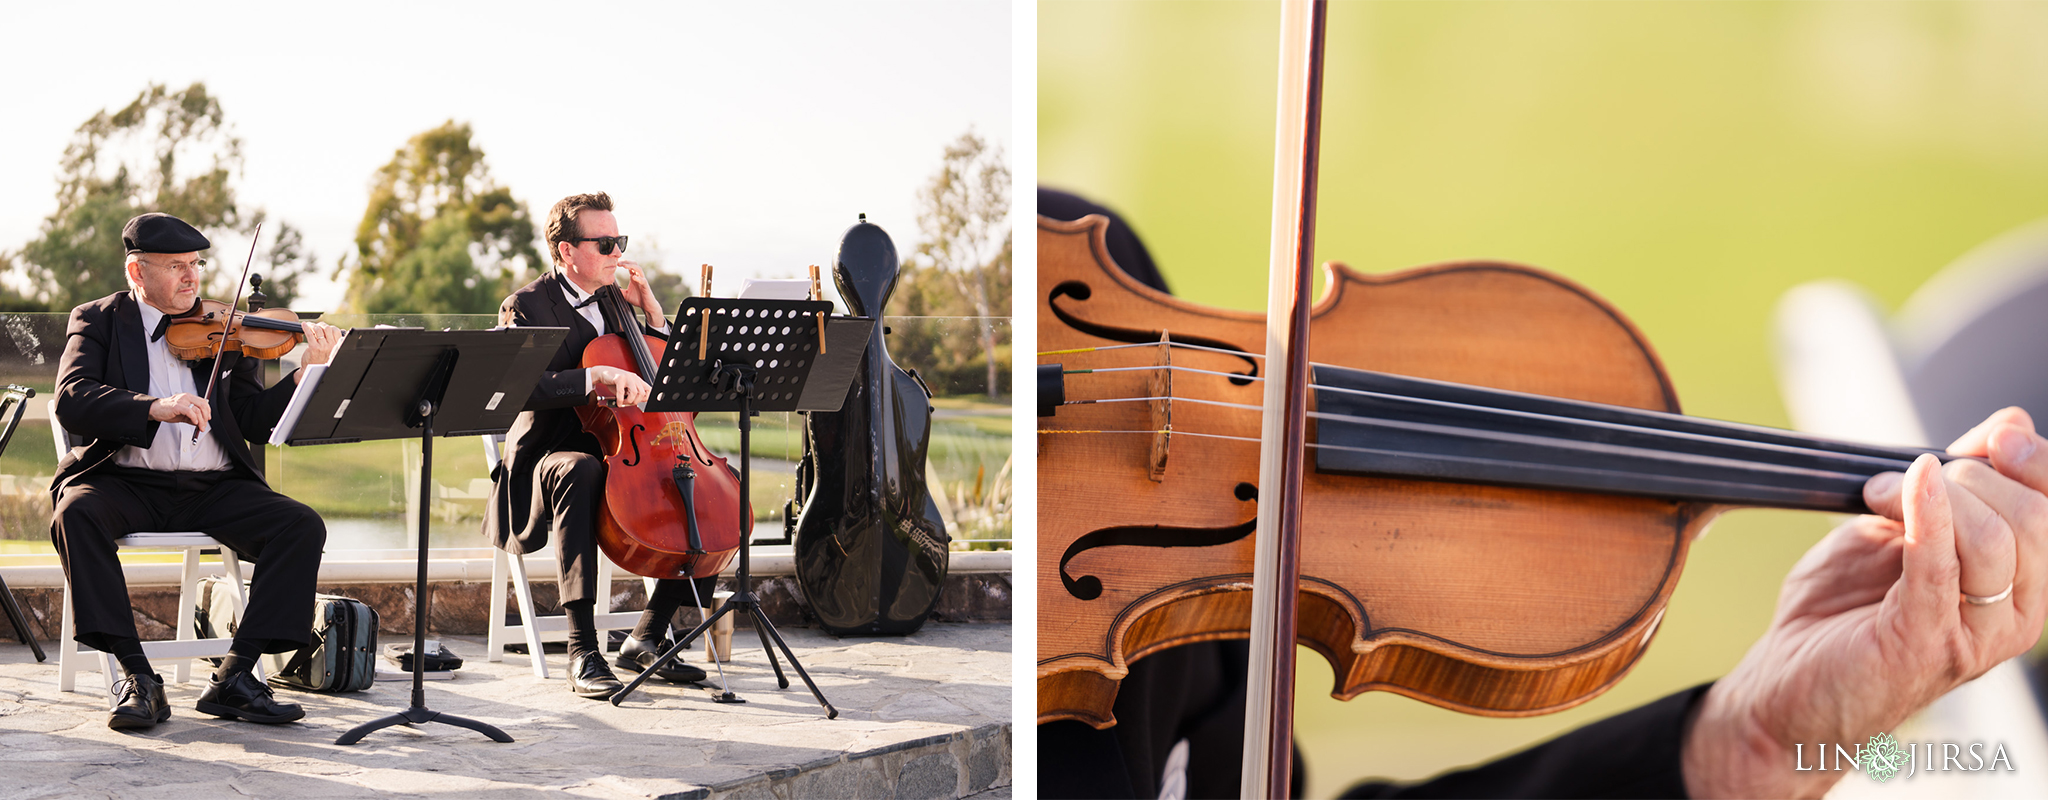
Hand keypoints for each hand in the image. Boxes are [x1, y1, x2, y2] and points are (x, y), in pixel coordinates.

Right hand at [148, 391, 211, 431]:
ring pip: (197, 410)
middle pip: (202, 405)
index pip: (203, 402)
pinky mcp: (177, 406)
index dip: (208, 411)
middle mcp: (186, 397)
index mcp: (188, 397)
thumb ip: (191, 417)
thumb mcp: (182, 414)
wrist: (155, 410)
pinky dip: (194, 418)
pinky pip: (190, 412)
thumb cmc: (167, 411)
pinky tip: (194, 422)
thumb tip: (200, 423)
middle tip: (204, 425)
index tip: (208, 418)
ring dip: (201, 421)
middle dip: (205, 417)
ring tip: (199, 427)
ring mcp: (182, 401)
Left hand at [300, 322, 343, 367]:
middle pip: (327, 328)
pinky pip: (309, 334)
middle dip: (321, 324)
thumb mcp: (332, 351)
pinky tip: (304, 325)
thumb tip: (342, 331)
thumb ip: (336, 342)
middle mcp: (331, 346)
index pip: (335, 331)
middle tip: (316, 325)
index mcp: (336, 346)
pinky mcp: (313, 347)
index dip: (329, 326)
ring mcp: (322, 346)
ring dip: (313, 325)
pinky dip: (306, 327)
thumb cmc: (322, 360)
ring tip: (309, 325)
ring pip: (318, 330)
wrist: (314, 371)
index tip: (324, 327)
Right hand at [590, 366, 650, 405]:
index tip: (639, 403)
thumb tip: (638, 403)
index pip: (649, 390)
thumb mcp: (625, 388)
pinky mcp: (619, 378)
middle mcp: (634, 377)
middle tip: (628, 403)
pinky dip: (620, 400)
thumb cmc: (614, 382)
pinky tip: (618, 402)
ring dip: (628, 401)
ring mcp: (627, 377)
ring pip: (634, 392)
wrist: (603, 373)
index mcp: (637, 380)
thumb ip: (632, 394)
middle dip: (635, 401)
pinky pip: (621, 392)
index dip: (646, 398)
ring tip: (623, 402)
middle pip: (642, 393)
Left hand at [616, 259, 664, 323]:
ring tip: (624, 266)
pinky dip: (638, 278)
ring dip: (631, 266)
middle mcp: (638, 277)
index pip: (629, 266)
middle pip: (634, 264)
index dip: (623, 263)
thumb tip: (611, 289)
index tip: (616, 262)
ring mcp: (642, 281)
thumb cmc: (638, 299)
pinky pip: (643, 280)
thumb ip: (619, 290)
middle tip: (618, 262)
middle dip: (626, 262)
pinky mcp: (645, 286)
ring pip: (638, 269)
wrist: (647, 306)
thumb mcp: (625, 294)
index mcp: (633, 277)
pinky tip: (633, 277)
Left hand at [1683, 407, 2047, 797]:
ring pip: (1997, 542)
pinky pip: (1941, 569)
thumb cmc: (1843, 611)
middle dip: (1968, 477)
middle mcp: (2013, 615)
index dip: (2035, 463)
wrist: (1786, 684)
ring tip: (1876, 495)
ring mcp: (1974, 636)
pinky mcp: (1924, 644)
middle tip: (1902, 477)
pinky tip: (1901, 487)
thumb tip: (2008, 423)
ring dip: (1934, 497)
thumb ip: (1953, 485)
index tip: (1996, 435)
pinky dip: (1926, 518)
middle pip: (2032, 520)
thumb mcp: (1902, 529)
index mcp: (2021, 584)